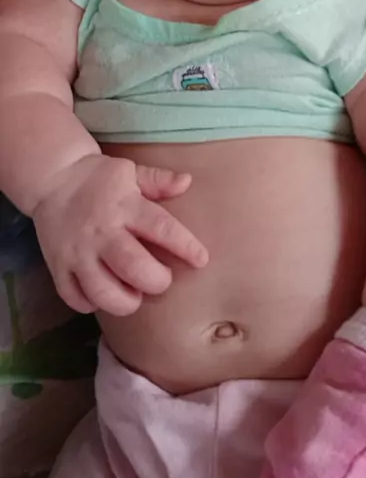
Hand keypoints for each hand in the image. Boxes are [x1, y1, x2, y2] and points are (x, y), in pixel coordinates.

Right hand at [32, 154, 207, 315]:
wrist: (52, 178)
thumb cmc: (98, 177)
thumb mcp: (130, 172)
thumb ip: (159, 180)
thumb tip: (188, 181)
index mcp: (125, 206)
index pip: (161, 228)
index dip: (185, 247)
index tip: (201, 260)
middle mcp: (102, 232)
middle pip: (134, 267)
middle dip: (156, 281)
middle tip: (161, 279)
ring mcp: (77, 252)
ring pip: (103, 291)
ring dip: (125, 301)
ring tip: (135, 294)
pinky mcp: (58, 267)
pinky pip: (75, 298)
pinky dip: (92, 304)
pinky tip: (104, 295)